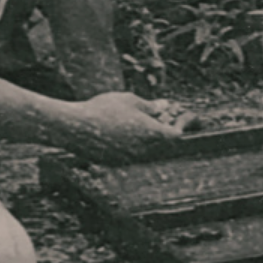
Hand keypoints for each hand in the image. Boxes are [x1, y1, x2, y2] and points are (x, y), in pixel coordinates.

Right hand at [59, 92, 181, 163]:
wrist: (74, 127)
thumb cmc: (103, 109)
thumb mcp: (130, 100)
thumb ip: (151, 106)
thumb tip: (164, 107)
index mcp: (153, 135)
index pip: (179, 134)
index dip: (186, 124)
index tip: (187, 115)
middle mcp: (145, 152)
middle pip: (168, 144)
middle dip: (172, 129)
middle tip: (169, 116)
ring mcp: (131, 159)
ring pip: (153, 150)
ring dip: (156, 137)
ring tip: (149, 121)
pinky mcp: (118, 162)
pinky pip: (136, 154)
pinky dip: (140, 143)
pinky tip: (131, 130)